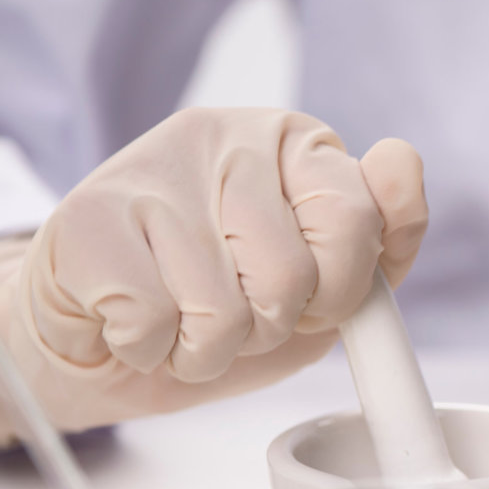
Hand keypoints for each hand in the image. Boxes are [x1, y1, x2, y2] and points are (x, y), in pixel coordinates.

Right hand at [0, 108, 426, 446]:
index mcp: (293, 143)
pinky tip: (130, 320)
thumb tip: (402, 163)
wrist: (96, 336)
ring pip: (223, 312)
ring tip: (177, 320)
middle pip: (290, 277)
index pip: (357, 216)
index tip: (310, 298)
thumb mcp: (320, 288)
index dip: (338, 289)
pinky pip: (153, 325)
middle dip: (267, 327)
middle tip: (231, 313)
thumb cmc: (214, 306)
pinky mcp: (86, 218)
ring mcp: (151, 171)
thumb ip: (380, 246)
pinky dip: (148, 349)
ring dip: (205, 350)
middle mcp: (225, 138)